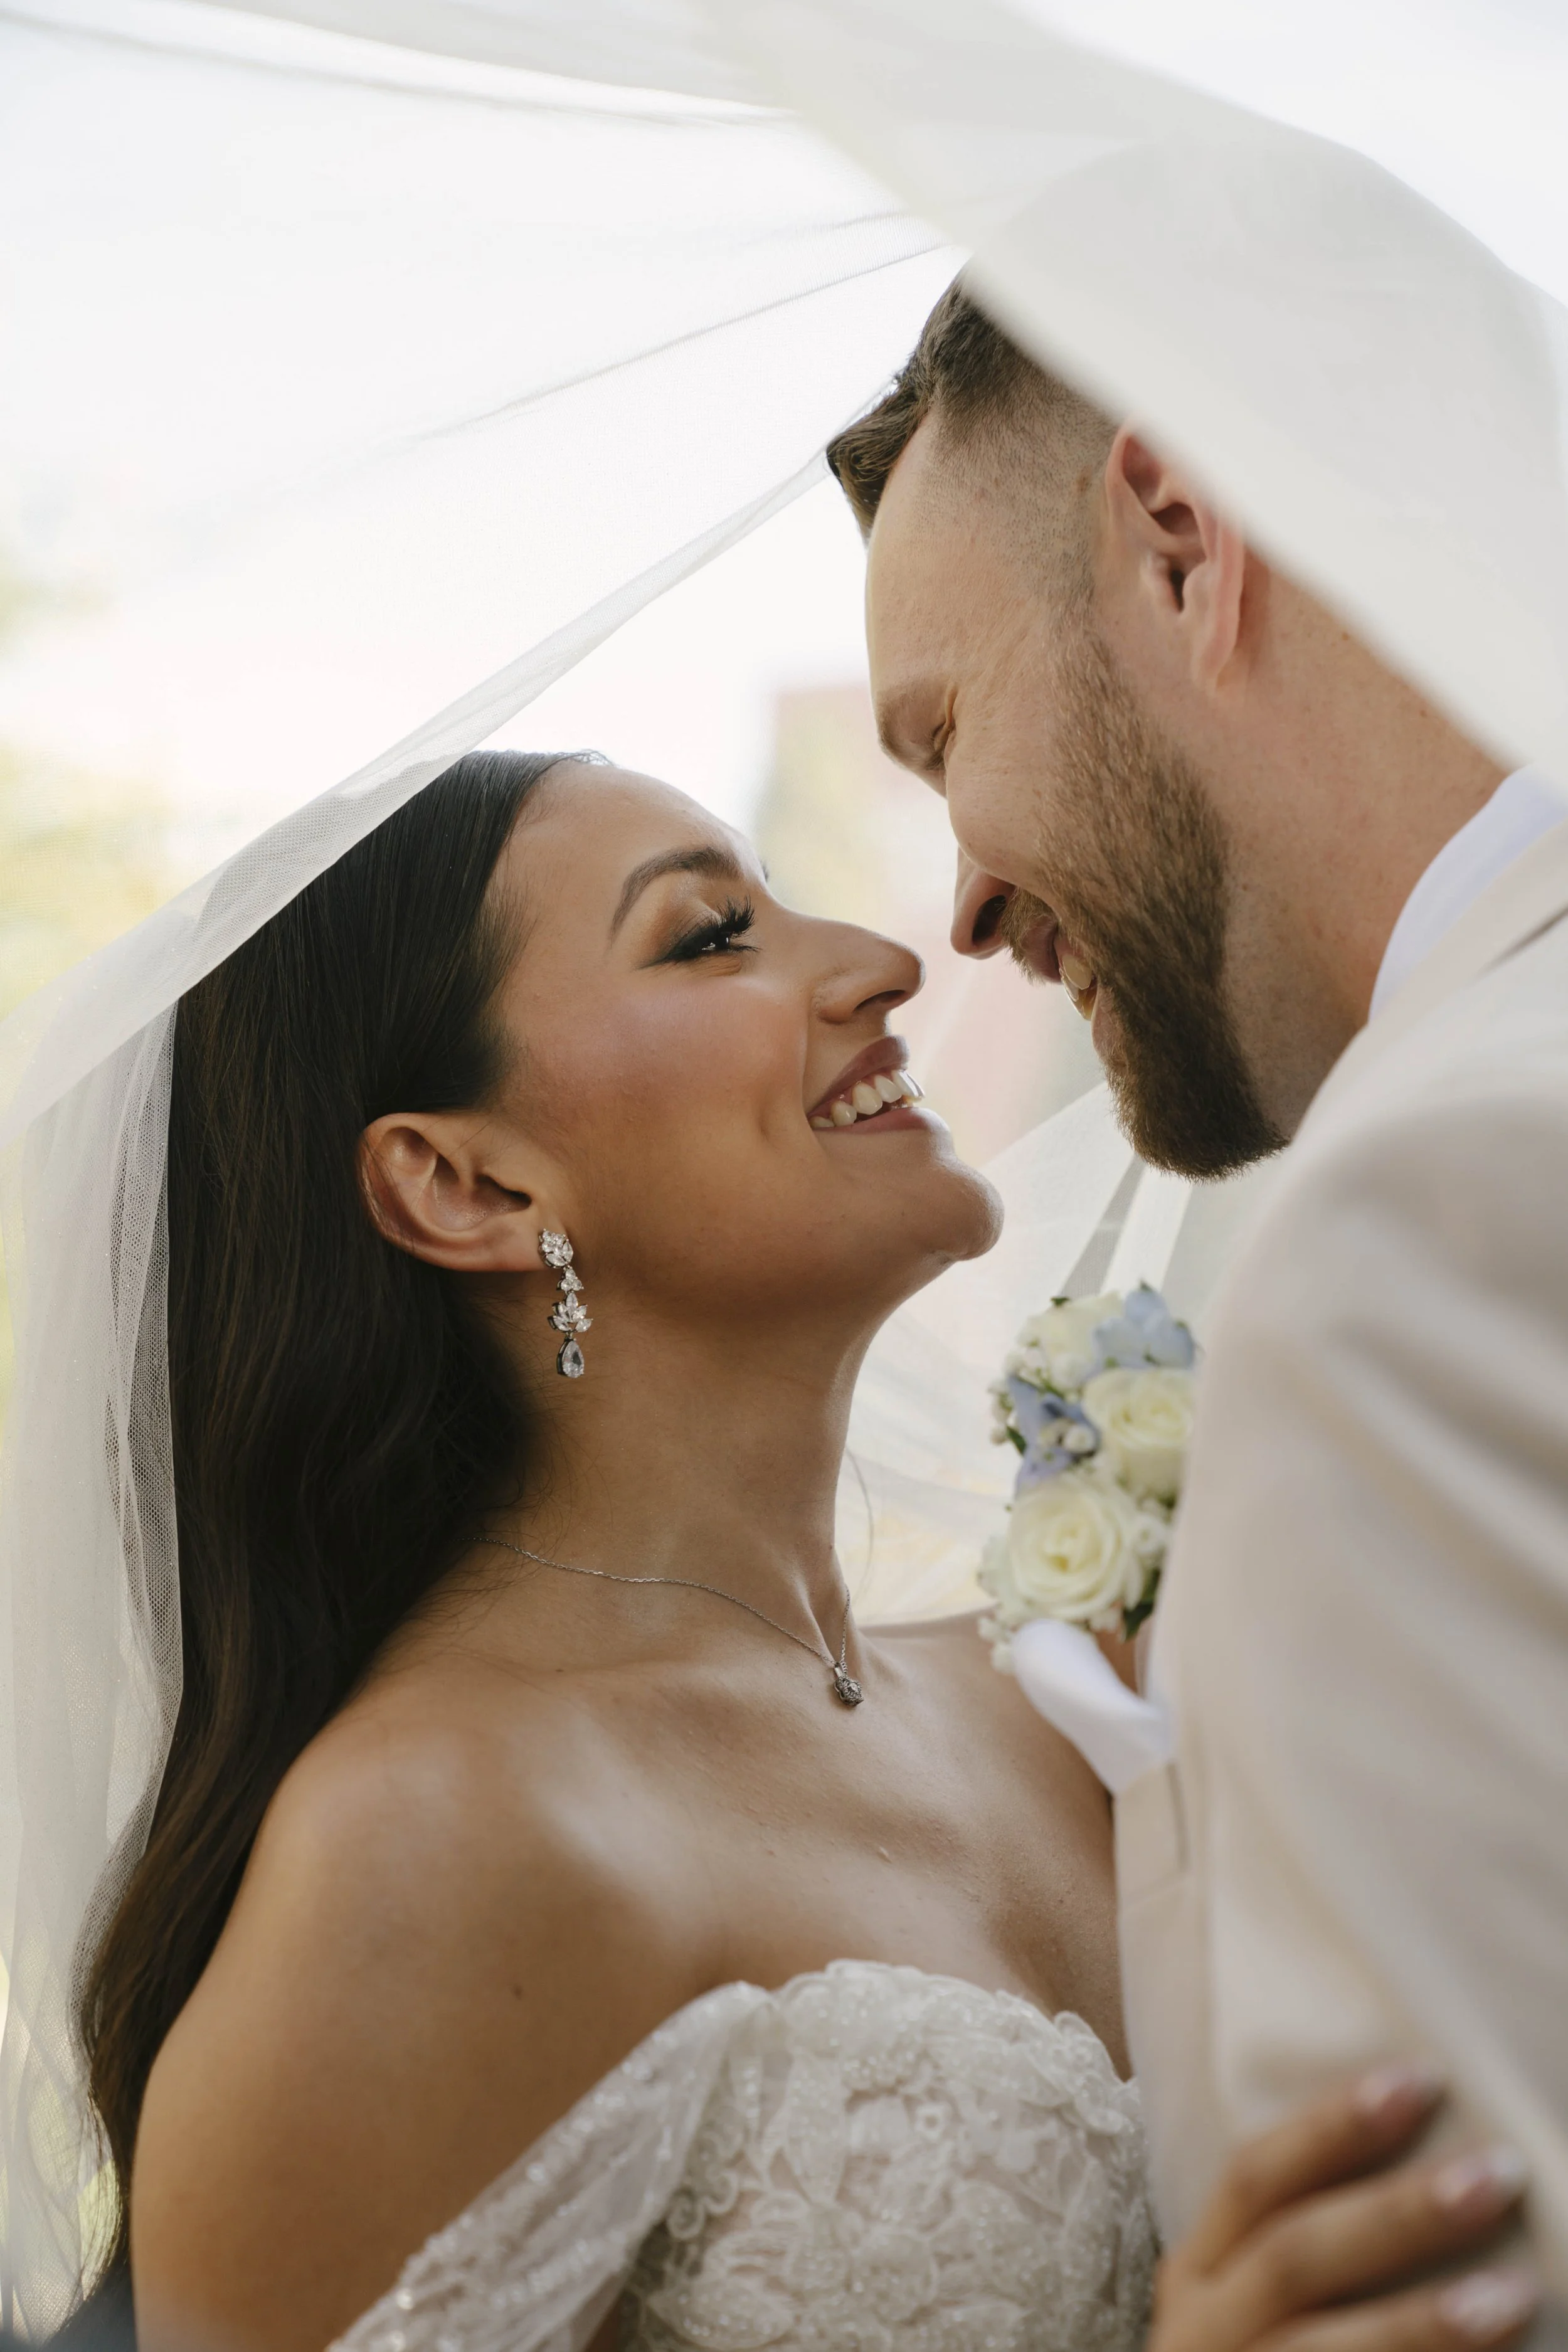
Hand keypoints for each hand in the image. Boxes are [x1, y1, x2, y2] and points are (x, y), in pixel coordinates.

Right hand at [1151, 2066, 1537, 2350]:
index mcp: (1198, 2279)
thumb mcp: (1247, 2315)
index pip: (1255, 2177)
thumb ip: (1307, 2254)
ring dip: (1420, 2322)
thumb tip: (1435, 2175)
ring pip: (1319, 2350)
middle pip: (1295, 2255)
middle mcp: (1202, 2334)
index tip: (1420, 2080)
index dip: (1332, 2125)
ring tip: (1513, 2294)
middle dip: (1397, 2213)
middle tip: (1497, 2173)